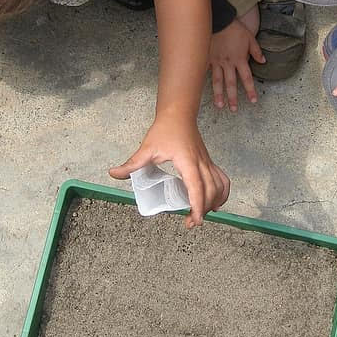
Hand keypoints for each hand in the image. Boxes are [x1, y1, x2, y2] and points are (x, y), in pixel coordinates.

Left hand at [109, 111, 229, 227]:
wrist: (178, 114)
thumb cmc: (165, 129)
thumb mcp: (147, 148)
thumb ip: (132, 164)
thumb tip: (114, 174)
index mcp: (187, 162)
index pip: (197, 187)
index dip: (197, 205)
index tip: (194, 220)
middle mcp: (201, 163)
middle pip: (210, 191)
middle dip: (203, 210)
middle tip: (190, 222)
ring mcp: (207, 162)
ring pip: (219, 186)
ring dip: (214, 203)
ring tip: (200, 215)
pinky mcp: (208, 162)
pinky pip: (222, 179)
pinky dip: (222, 192)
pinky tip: (216, 202)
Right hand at [208, 19, 264, 110]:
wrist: (219, 20)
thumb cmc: (235, 28)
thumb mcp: (250, 38)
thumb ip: (256, 51)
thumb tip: (263, 62)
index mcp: (240, 59)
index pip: (247, 78)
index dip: (250, 90)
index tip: (253, 101)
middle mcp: (228, 63)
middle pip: (231, 84)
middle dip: (233, 98)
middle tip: (234, 110)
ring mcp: (216, 62)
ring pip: (217, 81)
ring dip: (218, 95)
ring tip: (219, 106)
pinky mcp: (207, 58)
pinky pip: (205, 71)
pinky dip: (202, 81)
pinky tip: (199, 90)